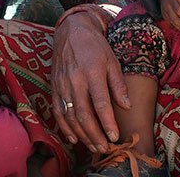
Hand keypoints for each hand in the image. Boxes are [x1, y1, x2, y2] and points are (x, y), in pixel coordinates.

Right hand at [51, 8, 129, 153]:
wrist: (71, 31)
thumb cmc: (95, 46)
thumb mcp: (112, 60)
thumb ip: (118, 84)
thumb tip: (126, 107)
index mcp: (92, 72)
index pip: (100, 103)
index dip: (107, 122)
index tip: (114, 137)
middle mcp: (75, 80)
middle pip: (84, 114)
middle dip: (94, 135)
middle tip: (104, 148)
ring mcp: (62, 84)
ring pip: (70, 116)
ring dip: (82, 135)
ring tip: (93, 146)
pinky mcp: (54, 86)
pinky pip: (58, 111)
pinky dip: (64, 127)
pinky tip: (74, 138)